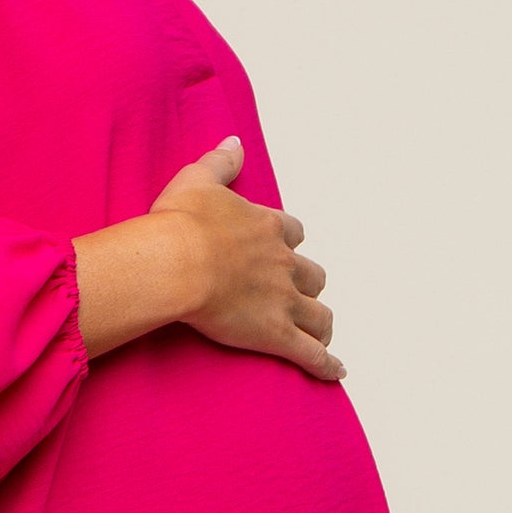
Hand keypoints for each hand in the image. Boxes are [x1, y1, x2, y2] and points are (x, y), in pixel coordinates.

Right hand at [149, 137, 346, 380]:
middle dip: (308, 283)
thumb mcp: (197, 180)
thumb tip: (235, 141)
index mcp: (266, 228)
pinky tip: (335, 371)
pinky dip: (326, 363)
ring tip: (322, 333)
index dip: (288, 241)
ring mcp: (282, 300)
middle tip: (299, 293)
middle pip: (312, 275)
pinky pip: (310, 353)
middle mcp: (282, 263)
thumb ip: (220, 162)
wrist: (176, 262)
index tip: (282, 246)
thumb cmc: (181, 222)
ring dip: (322, 323)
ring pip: (318, 313)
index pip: (292, 232)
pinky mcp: (276, 334)